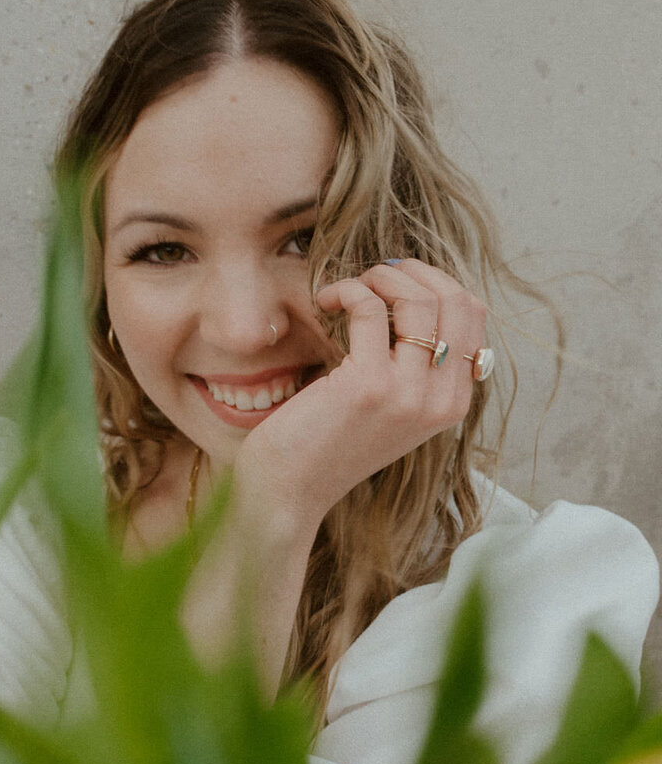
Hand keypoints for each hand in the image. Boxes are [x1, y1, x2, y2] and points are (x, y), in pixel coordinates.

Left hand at [235, 259, 486, 527]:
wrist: (290, 491)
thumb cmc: (331, 444)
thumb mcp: (393, 410)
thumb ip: (418, 369)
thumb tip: (423, 295)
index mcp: (453, 404)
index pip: (472, 315)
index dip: (435, 281)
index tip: (397, 279)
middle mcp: (441, 401)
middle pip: (455, 300)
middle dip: (412, 272)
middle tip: (374, 276)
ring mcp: (408, 394)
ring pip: (417, 300)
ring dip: (378, 277)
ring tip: (348, 290)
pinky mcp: (368, 386)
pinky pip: (369, 308)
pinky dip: (346, 290)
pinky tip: (326, 301)